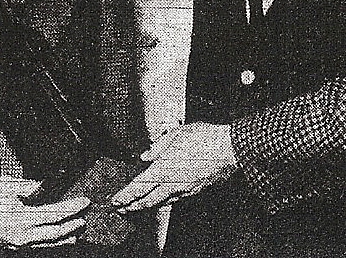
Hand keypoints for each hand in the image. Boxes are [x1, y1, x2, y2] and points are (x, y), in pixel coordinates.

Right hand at [0, 177, 89, 247]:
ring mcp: (16, 243)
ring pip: (46, 243)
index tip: (83, 202)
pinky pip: (35, 247)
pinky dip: (48, 243)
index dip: (72, 208)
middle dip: (72, 225)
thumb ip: (25, 186)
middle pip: (55, 232)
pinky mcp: (11, 246)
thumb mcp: (2, 186)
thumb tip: (41, 185)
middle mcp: (21, 234)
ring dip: (63, 238)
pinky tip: (52, 241)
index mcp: (21, 218)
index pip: (54, 213)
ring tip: (75, 234)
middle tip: (84, 219)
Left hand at [111, 122, 236, 211]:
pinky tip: (161, 200)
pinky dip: (163, 202)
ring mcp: (184, 190)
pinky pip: (174, 200)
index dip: (125, 196)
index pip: (138, 187)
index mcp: (163, 169)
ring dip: (146, 207)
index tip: (115, 200)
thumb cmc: (205, 138)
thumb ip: (158, 146)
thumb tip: (145, 155)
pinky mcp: (195, 191)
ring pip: (161, 203)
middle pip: (146, 201)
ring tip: (137, 208)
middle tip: (121, 210)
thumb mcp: (176, 134)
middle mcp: (172, 184)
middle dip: (131, 207)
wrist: (230, 149)